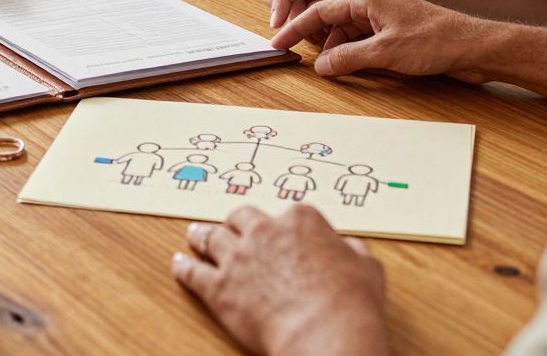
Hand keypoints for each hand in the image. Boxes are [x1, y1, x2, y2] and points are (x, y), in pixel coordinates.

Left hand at [172, 207, 386, 355]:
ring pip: (210, 237)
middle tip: (229, 226)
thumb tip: (350, 248)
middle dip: (235, 222)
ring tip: (194, 234)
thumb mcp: (367, 268)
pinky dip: (183, 266)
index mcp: (300, 220)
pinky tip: (179, 263)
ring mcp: (238, 257)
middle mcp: (264, 231)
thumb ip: (353, 251)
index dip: (283, 225)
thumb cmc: (350, 303)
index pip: (288, 213)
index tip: (280, 231)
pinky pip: (193, 272)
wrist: (324, 333)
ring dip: (201, 235)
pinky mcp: (219, 286)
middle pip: (241, 217)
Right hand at [265, 0, 391, 30]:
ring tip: (314, 35)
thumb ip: (325, 8)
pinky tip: (316, 31)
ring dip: (293, 17)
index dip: (283, 2)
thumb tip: (298, 25)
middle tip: (297, 37)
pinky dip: (299, 18)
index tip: (277, 26)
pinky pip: (292, 2)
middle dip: (287, 13)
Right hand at [270, 0, 489, 81]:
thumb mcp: (386, 52)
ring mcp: (386, 19)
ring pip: (347, 32)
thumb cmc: (437, 40)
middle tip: (292, 54)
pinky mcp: (397, 34)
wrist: (478, 46)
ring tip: (321, 68)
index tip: (279, 41)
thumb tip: (322, 66)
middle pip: (332, 19)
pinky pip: (363, 41)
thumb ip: (349, 58)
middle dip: (312, 37)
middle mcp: (375, 4)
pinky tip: (346, 67)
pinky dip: (351, 53)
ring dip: (334, 49)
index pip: (321, 9)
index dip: (297, 26)